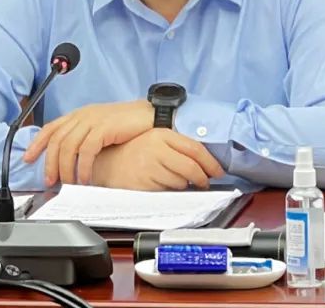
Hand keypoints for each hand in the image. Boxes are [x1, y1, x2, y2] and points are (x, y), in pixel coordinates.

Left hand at [22, 99, 153, 185]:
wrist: (151, 115)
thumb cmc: (128, 123)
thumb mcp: (101, 127)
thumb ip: (85, 137)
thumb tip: (69, 158)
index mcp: (79, 114)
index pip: (51, 128)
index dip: (37, 143)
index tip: (27, 159)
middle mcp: (83, 115)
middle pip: (56, 140)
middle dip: (49, 163)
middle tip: (49, 181)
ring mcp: (92, 120)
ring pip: (68, 146)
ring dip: (65, 169)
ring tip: (68, 184)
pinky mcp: (104, 128)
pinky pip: (86, 151)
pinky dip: (82, 167)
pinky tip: (84, 178)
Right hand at [90, 129, 224, 189]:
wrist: (107, 163)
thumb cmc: (133, 152)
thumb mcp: (155, 140)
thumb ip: (176, 146)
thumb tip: (205, 161)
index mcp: (162, 134)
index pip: (195, 148)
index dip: (211, 163)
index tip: (218, 171)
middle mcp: (156, 148)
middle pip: (191, 167)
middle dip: (202, 178)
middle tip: (205, 182)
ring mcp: (149, 166)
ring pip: (181, 181)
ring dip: (185, 185)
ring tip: (177, 181)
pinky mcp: (144, 182)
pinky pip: (167, 190)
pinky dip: (171, 190)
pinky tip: (163, 185)